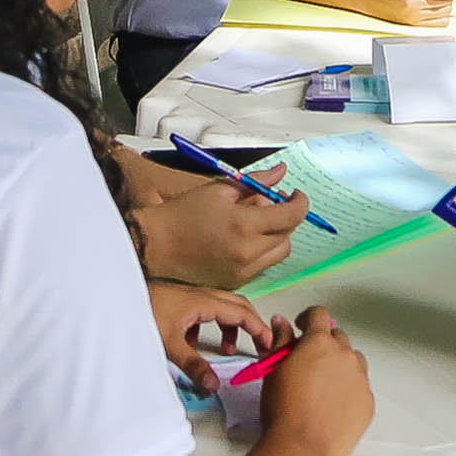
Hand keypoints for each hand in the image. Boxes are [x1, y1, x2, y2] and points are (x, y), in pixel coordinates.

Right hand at [138, 167, 309, 287]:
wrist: (156, 245)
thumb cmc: (181, 215)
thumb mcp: (219, 189)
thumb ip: (255, 181)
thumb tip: (280, 172)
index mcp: (244, 225)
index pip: (292, 215)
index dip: (300, 202)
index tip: (295, 196)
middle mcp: (248, 252)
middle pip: (288, 235)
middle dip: (285, 218)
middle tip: (270, 204)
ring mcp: (242, 271)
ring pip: (278, 254)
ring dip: (275, 237)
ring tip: (254, 223)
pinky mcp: (235, 282)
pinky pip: (262, 266)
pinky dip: (261, 252)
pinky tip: (242, 240)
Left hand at [145, 282, 287, 384]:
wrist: (114, 298)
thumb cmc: (141, 314)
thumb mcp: (169, 344)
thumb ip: (193, 365)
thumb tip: (215, 386)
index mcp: (203, 301)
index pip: (242, 312)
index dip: (258, 328)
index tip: (269, 344)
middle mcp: (200, 295)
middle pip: (237, 305)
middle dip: (252, 324)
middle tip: (260, 344)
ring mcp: (189, 296)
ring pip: (221, 307)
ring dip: (230, 326)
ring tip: (227, 348)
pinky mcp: (179, 301)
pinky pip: (205, 310)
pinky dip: (211, 324)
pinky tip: (195, 341)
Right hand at [260, 306, 373, 455]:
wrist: (303, 447)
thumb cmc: (281, 409)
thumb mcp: (273, 371)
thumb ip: (280, 341)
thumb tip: (282, 322)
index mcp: (320, 342)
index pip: (319, 314)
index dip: (309, 319)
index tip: (302, 328)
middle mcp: (345, 355)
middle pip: (338, 337)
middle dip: (324, 344)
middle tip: (308, 364)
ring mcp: (360, 378)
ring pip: (353, 361)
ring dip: (339, 365)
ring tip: (322, 387)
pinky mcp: (368, 401)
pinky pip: (360, 387)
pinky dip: (348, 389)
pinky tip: (332, 406)